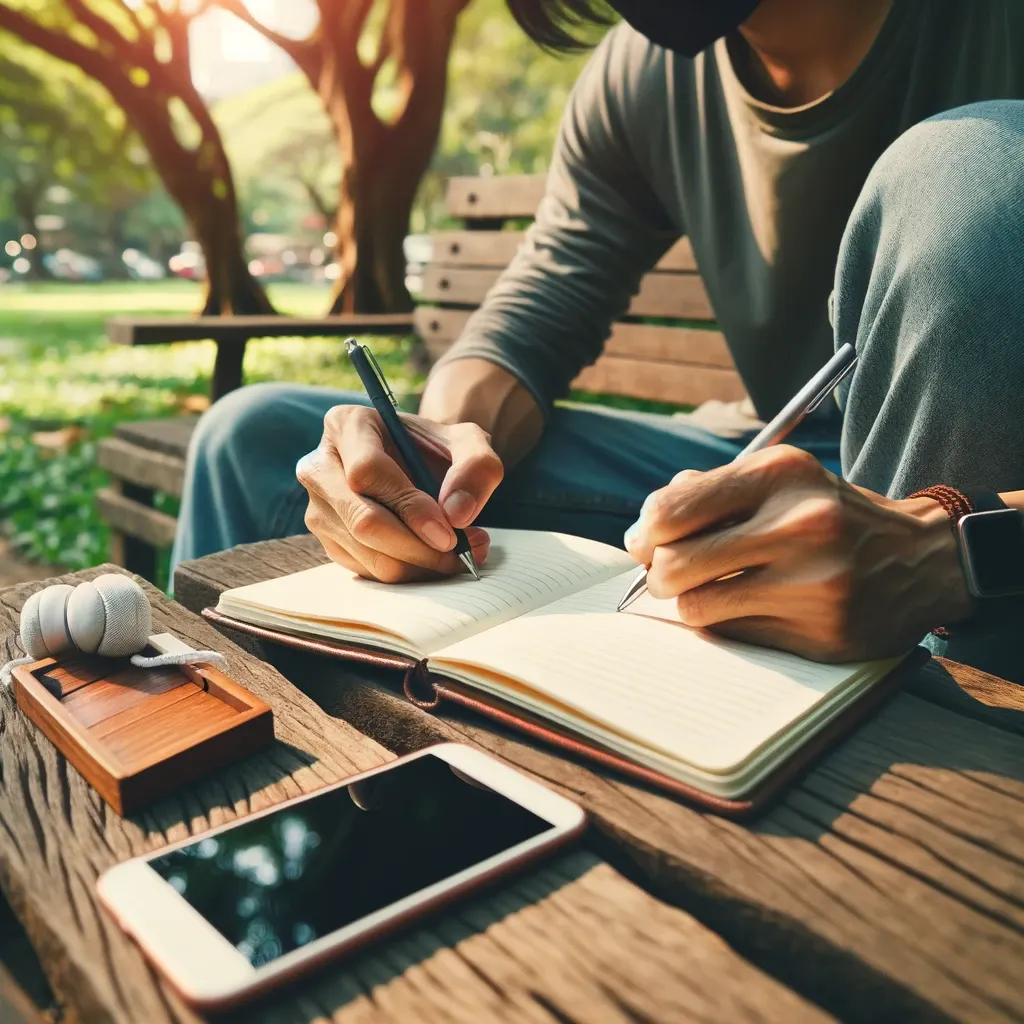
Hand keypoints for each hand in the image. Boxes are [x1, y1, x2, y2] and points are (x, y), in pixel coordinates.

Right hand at [297, 405, 502, 582]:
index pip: (367, 472)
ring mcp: (319, 507)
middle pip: (362, 520)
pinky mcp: (329, 541)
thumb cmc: (436, 449)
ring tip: (459, 553)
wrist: (416, 466)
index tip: (449, 532)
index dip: (410, 507)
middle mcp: (320, 466)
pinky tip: (436, 557)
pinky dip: (408, 573)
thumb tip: (457, 514)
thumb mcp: (467, 442)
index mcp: (346, 425)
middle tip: (460, 554)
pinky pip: (368, 571)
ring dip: (419, 564)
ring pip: (366, 552)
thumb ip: (475, 466)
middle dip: (418, 546)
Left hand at [626, 446, 973, 660]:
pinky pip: (733, 635)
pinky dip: (726, 624)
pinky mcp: (821, 632)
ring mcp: (814, 583)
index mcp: (781, 475)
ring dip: (689, 602)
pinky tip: (748, 609)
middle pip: (675, 564)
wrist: (921, 560)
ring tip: (707, 591)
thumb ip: (709, 493)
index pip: (672, 509)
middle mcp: (800, 525)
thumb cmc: (828, 516)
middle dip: (657, 574)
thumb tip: (644, 529)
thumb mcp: (779, 482)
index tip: (644, 542)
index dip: (645, 532)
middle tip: (664, 575)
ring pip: (697, 607)